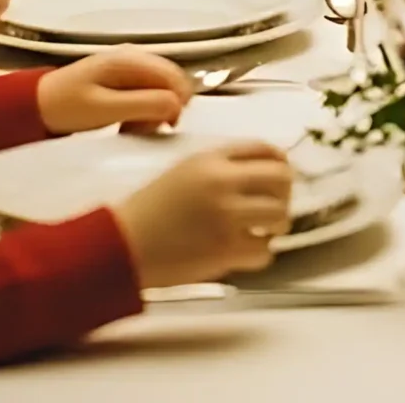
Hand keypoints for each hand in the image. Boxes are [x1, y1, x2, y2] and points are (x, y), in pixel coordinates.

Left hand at [37, 47, 195, 133]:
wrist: (34, 105)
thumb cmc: (67, 107)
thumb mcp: (105, 109)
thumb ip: (144, 104)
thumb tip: (178, 105)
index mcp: (130, 59)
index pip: (175, 77)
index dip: (177, 103)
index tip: (162, 127)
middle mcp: (134, 56)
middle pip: (171, 82)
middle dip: (165, 108)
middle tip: (145, 129)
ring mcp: (129, 66)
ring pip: (162, 89)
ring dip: (154, 111)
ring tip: (133, 128)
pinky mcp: (123, 78)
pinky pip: (148, 92)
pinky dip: (144, 110)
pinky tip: (128, 123)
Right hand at [109, 140, 296, 287]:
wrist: (120, 244)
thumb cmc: (148, 211)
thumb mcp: (183, 172)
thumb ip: (220, 167)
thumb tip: (261, 172)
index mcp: (210, 160)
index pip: (266, 149)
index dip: (281, 163)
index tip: (282, 176)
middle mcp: (222, 183)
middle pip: (282, 179)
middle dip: (283, 195)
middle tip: (273, 208)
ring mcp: (226, 216)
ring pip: (280, 215)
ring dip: (275, 226)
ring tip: (260, 231)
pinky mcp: (225, 249)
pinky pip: (265, 251)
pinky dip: (260, 254)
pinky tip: (245, 252)